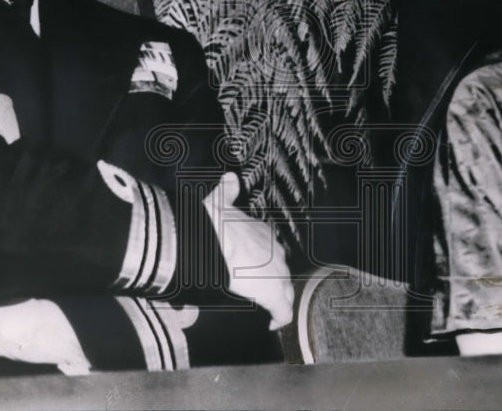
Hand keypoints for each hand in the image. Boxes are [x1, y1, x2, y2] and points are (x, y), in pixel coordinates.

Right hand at [203, 173, 293, 328]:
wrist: (217, 237)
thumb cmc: (216, 221)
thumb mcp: (222, 201)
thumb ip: (227, 190)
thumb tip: (229, 177)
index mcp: (264, 234)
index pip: (269, 248)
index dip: (263, 258)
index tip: (254, 265)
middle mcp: (276, 253)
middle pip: (280, 269)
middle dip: (272, 279)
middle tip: (259, 289)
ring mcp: (278, 274)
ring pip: (285, 290)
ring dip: (278, 299)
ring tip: (268, 309)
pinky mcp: (275, 295)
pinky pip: (282, 311)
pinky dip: (278, 318)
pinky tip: (272, 324)